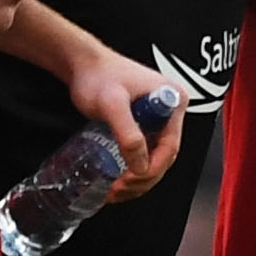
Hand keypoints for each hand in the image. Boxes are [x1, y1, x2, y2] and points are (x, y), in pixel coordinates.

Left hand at [77, 52, 185, 198]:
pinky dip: (132, 169)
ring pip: (154, 158)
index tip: (128, 182)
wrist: (83, 64)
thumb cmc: (97, 77)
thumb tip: (141, 168)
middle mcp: (170, 111)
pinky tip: (117, 179)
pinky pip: (144, 152)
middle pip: (163, 157)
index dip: (150, 170)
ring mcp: (158, 118)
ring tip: (115, 191)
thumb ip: (128, 133)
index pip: (170, 148)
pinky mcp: (145, 123)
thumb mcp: (112, 105)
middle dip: (142, 179)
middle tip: (118, 190)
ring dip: (137, 179)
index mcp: (173, 102)